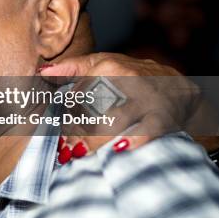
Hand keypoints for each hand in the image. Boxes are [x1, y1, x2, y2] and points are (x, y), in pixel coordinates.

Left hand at [39, 52, 200, 160]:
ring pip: (112, 122)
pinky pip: (145, 131)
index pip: (76, 98)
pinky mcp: (163, 117)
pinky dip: (132, 141)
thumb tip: (41, 72)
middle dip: (76, 134)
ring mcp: (145, 99)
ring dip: (94, 141)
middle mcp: (125, 80)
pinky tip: (118, 149)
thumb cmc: (130, 74)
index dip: (65, 120)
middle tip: (67, 150)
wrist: (177, 86)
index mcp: (106, 68)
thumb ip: (69, 69)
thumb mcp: (100, 63)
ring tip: (81, 154)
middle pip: (90, 111)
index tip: (60, 137)